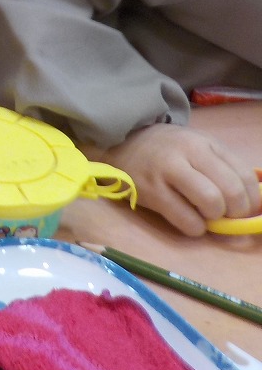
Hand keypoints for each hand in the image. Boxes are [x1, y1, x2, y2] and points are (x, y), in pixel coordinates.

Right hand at [98, 123, 260, 234]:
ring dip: (215, 218)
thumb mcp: (197, 146)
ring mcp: (167, 172)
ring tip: (205, 215)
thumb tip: (253, 204)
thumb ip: (224, 168)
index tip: (242, 208)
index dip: (251, 201)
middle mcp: (188, 154)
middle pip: (231, 191)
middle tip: (225, 214)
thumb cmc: (166, 148)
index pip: (244, 177)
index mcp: (204, 144)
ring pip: (211, 203)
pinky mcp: (151, 192)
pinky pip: (186, 220)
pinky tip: (188, 220)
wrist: (121, 142)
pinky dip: (195, 227)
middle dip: (235, 212)